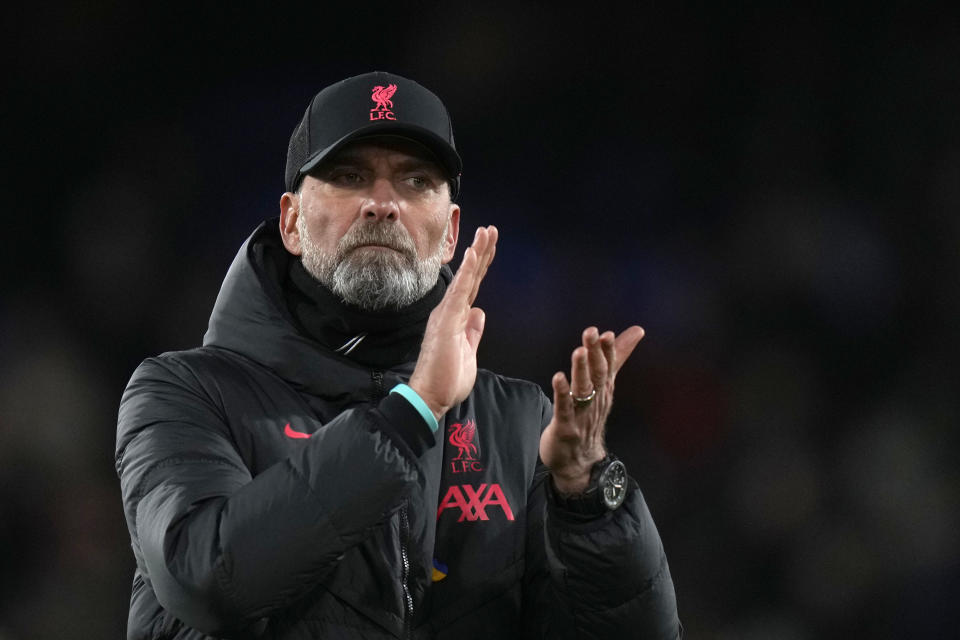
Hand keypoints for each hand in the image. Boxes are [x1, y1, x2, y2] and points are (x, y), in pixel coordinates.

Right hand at [408, 226, 497, 419]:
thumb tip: (480, 312)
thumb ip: (473, 332)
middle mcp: (449, 311)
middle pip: (471, 276)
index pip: (472, 286)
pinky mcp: (447, 320)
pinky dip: (467, 272)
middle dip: (481, 252)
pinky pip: (460, 291)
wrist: (431, 396)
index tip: (489, 246)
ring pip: (466, 278)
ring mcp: (447, 314)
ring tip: (486, 232)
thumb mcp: (468, 352)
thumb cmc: (446, 379)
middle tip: (491, 230)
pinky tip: (474, 254)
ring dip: (476, 254)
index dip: (482, 266)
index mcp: (455, 318)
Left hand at [539, 325, 644, 493]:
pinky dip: (562, 393)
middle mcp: (596, 400)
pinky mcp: (565, 427)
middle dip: (595, 353)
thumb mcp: (605, 385)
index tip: (607, 333)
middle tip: (592, 333)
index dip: (607, 350)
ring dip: (581, 370)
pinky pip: (565, 408)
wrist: (580, 461)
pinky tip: (558, 377)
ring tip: (579, 351)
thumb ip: (617, 356)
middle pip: (598, 374)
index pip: (608, 366)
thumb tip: (637, 331)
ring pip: (583, 389)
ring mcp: (581, 415)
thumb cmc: (589, 417)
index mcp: (605, 389)